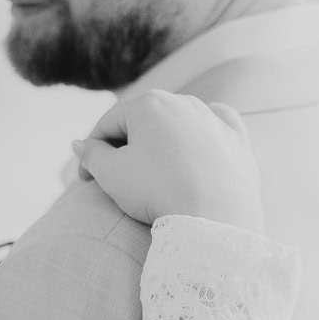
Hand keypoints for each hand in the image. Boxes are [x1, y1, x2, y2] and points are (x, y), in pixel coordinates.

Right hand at [74, 91, 262, 232]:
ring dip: (162, 143)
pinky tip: (196, 147)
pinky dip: (203, 137)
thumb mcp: (112, 174)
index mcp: (149, 104)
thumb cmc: (158, 191)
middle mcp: (184, 102)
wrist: (215, 217)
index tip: (84, 180)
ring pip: (178, 124)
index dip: (90, 152)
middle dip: (125, 146)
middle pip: (143, 122)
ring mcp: (214, 119)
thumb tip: (80, 144)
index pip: (108, 124)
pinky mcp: (238, 140)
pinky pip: (216, 129)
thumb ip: (92, 155)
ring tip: (152, 172)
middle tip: (114, 178)